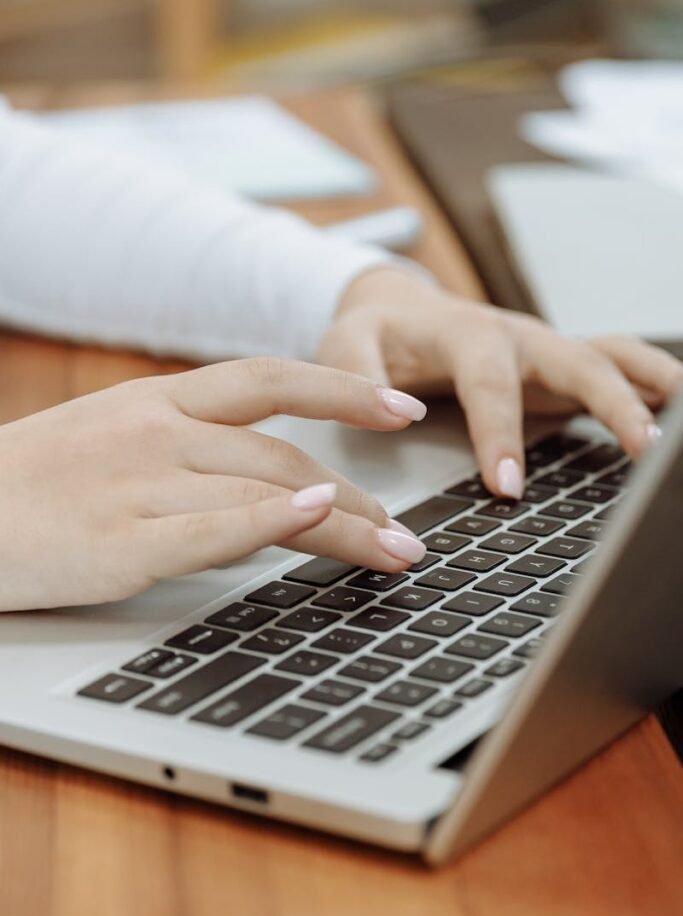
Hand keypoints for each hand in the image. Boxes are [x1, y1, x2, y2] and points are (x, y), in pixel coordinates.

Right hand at [0, 358, 427, 610]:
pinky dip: (275, 522)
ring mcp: (141, 484)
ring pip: (268, 492)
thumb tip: (270, 483)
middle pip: (285, 454)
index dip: (342, 391)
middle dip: (360, 494)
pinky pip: (215, 528)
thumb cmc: (29, 487)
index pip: (268, 379)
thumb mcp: (109, 440)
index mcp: (154, 400)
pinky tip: (322, 517)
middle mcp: (156, 431)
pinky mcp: (124, 543)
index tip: (399, 408)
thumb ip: (188, 450)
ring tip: (395, 552)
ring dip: (346, 524)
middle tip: (406, 529)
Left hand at [321, 268, 682, 497]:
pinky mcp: (558, 366)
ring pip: (609, 358)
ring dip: (649, 386)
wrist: (400, 310)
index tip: (507, 487)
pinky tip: (671, 411)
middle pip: (576, 361)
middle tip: (642, 449)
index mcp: (465, 334)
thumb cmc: (376, 334)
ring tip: (677, 426)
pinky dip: (648, 384)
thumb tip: (395, 411)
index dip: (500, 435)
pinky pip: (614, 366)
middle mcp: (517, 336)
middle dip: (612, 403)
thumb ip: (358, 373)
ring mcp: (545, 348)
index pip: (489, 385)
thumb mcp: (346, 345)